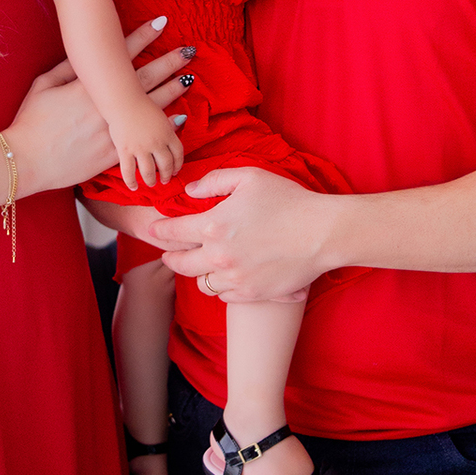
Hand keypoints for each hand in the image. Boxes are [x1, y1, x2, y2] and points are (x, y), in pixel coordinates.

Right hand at [8, 20, 187, 196]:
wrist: (28, 161)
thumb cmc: (31, 122)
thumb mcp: (44, 85)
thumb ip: (66, 68)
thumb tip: (84, 52)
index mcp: (89, 85)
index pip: (121, 53)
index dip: (143, 36)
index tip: (162, 23)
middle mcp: (106, 105)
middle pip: (144, 78)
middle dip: (168, 62)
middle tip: (189, 50)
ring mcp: (113, 129)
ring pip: (150, 106)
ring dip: (172, 90)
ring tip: (189, 78)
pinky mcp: (115, 152)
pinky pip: (145, 136)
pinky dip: (162, 127)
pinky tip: (179, 118)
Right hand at [109, 100, 184, 189]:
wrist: (122, 101)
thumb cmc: (141, 105)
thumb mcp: (160, 114)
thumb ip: (169, 123)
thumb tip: (182, 119)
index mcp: (167, 133)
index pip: (178, 153)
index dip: (178, 164)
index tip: (175, 170)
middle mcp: (156, 143)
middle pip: (166, 165)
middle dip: (166, 175)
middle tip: (165, 181)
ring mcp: (140, 148)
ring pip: (149, 171)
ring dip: (151, 180)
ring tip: (151, 184)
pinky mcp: (125, 151)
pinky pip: (129, 171)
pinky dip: (131, 181)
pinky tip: (133, 186)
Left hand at [147, 167, 338, 301]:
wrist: (322, 234)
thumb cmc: (288, 200)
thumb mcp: (250, 177)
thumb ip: (214, 181)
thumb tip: (191, 191)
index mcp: (213, 226)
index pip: (173, 232)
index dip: (159, 230)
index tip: (153, 230)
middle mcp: (218, 257)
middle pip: (180, 264)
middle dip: (170, 258)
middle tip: (168, 255)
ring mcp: (234, 279)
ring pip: (201, 284)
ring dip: (197, 274)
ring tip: (201, 266)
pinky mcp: (251, 294)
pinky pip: (224, 296)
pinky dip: (221, 288)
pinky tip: (226, 278)